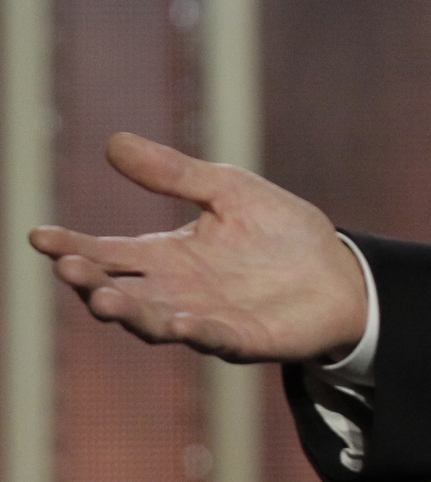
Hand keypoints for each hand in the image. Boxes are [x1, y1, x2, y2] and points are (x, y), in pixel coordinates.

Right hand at [28, 133, 367, 363]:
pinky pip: (212, 339)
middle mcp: (176, 291)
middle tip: (67, 267)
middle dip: (90, 281)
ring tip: (105, 298)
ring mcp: (205, 318)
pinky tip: (175, 321)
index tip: (39, 236)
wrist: (341, 272)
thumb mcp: (228, 191)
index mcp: (167, 255)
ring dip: (129, 312)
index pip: (108, 251)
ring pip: (153, 321)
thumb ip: (174, 174)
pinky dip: (192, 331)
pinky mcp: (243, 339)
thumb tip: (113, 142)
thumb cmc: (281, 233)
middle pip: (120, 289)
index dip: (72, 246)